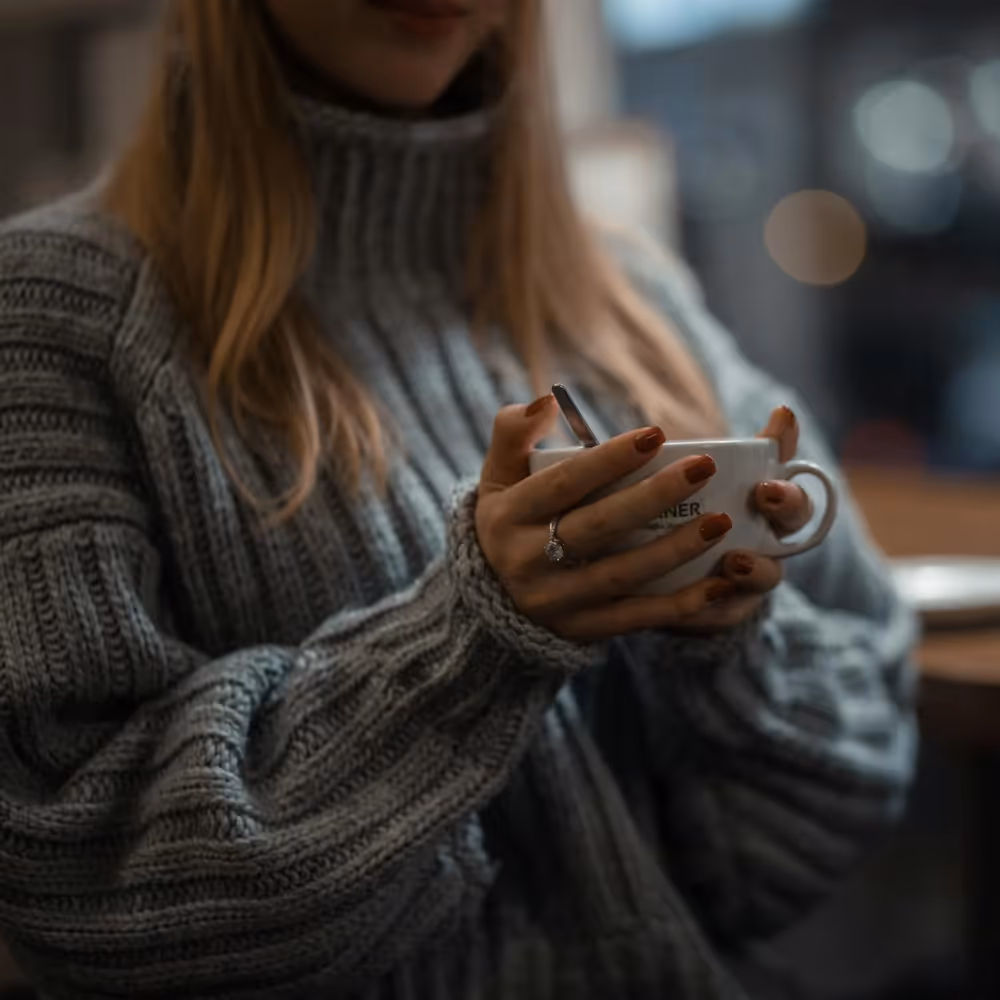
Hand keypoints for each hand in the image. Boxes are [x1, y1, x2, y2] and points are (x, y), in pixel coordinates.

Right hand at [475, 396, 738, 640]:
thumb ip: (512, 432)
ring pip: (621, 574)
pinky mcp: (582, 629)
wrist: (493, 596)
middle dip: (653, 496)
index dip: (609, 459)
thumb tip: (546, 402)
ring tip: (721, 521)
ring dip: (675, 549)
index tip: (656, 434)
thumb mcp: (497, 476)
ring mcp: (555, 601)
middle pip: (598, 527)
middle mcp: (528, 561)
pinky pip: (635, 618)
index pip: (564, 483)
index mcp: (508, 516)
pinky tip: (720, 584)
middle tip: (702, 468)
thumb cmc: (511, 518)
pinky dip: (680, 605)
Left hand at [668, 405, 812, 633]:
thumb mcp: (698, 474)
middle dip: (784, 508)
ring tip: (735, 560)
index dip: (790, 479)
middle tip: (764, 495)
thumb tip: (782, 409)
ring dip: (756, 568)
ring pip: (768, 576)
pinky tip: (702, 601)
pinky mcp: (726, 611)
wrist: (654, 570)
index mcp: (767, 505)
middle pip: (792, 526)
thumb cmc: (688, 509)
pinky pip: (728, 613)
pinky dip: (718, 607)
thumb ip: (731, 446)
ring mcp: (752, 580)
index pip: (793, 488)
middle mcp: (768, 540)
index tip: (771, 470)